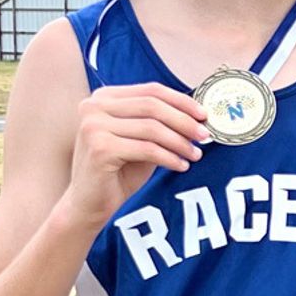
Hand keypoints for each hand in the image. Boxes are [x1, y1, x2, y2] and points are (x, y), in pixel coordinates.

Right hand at [65, 82, 208, 228]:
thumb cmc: (118, 172)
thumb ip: (159, 124)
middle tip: (205, 135)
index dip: (181, 101)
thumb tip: (197, 116)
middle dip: (184, 121)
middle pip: (152, 106)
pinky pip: (147, 149)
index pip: (151, 91)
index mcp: (103, 98)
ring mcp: (94, 126)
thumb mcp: (141, 140)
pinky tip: (181, 166)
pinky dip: (169, 157)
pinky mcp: (100, 148)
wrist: (89, 204)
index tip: (204, 115)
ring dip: (180, 142)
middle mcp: (94, 107)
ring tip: (195, 155)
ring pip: (152, 128)